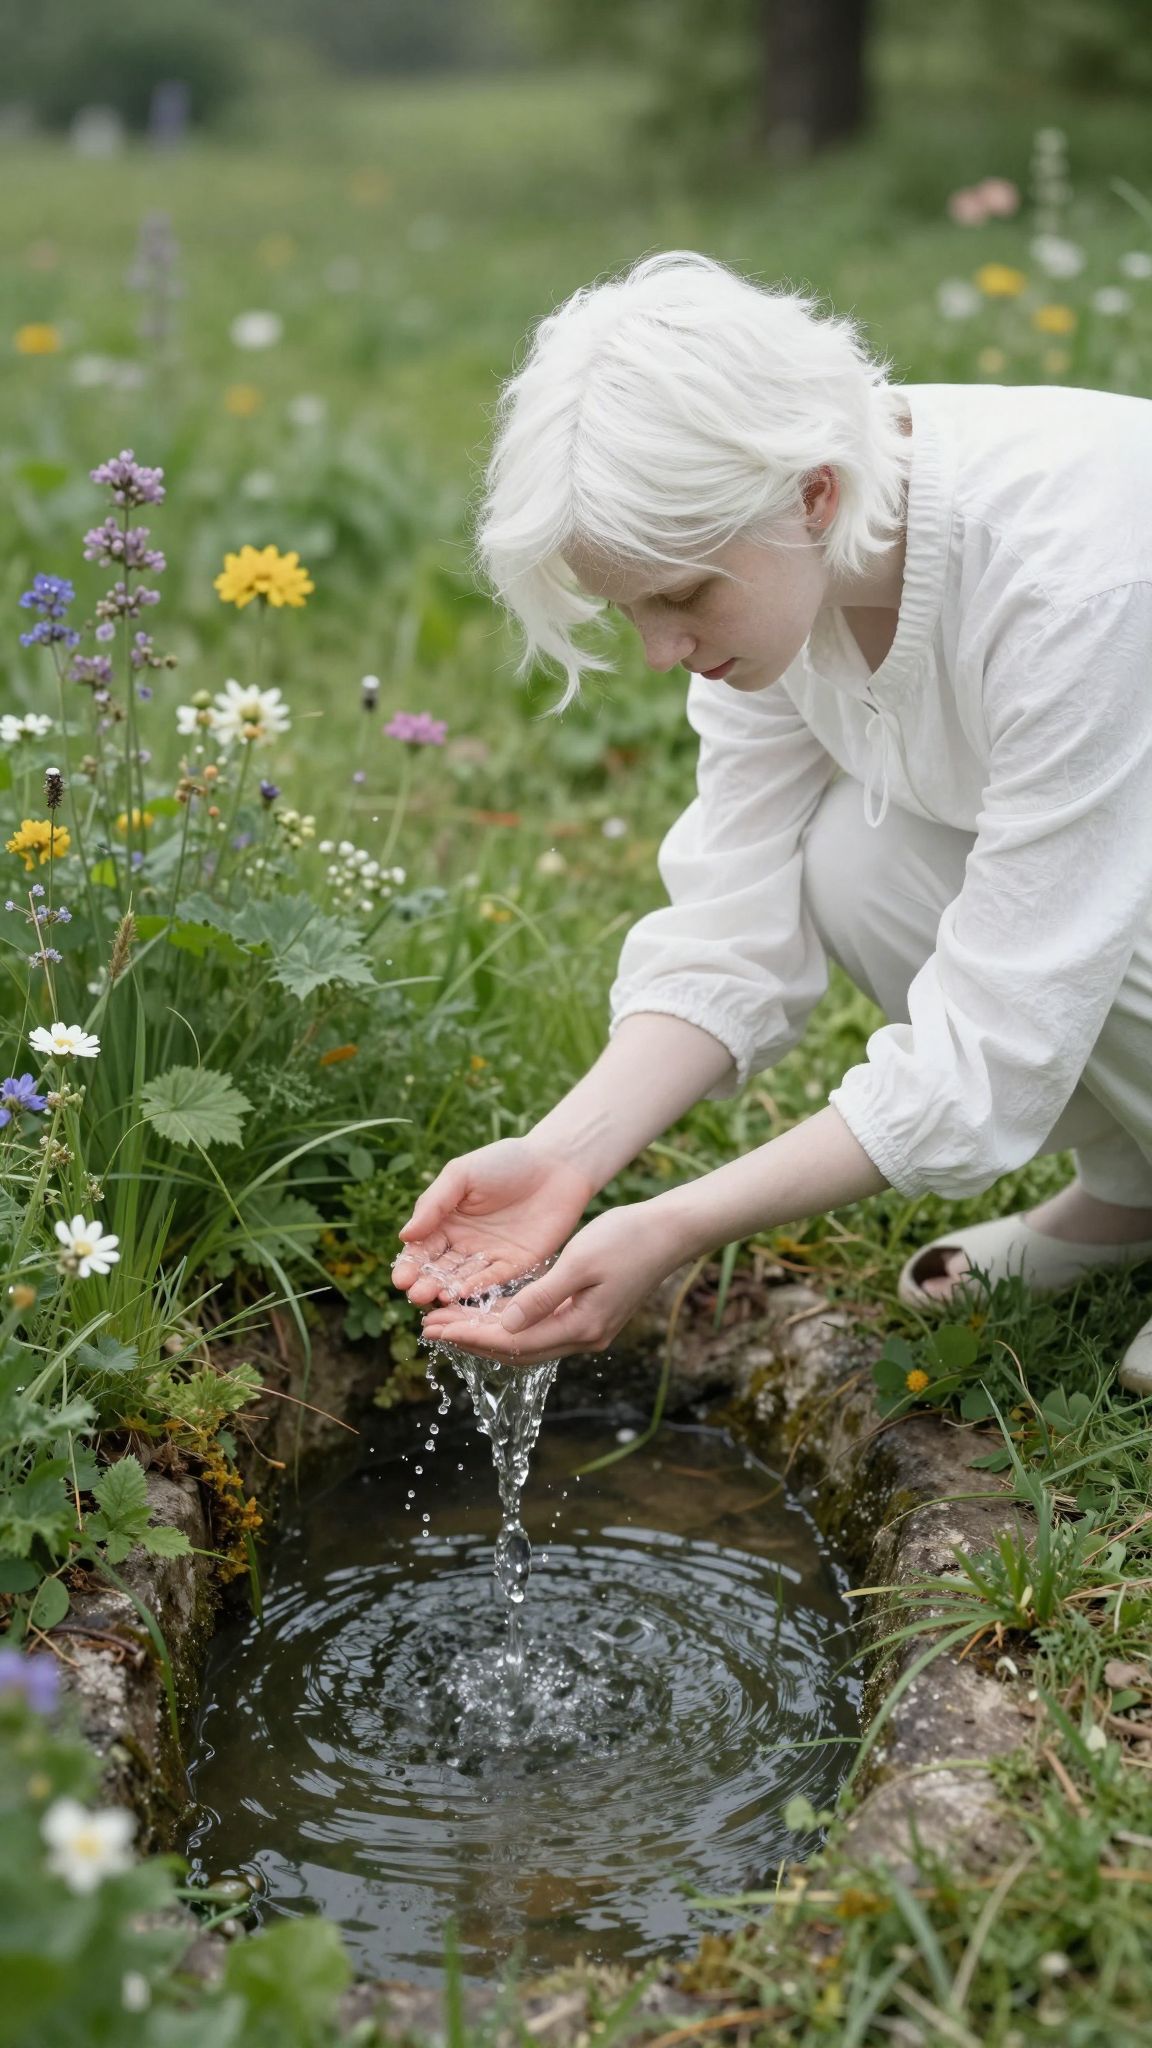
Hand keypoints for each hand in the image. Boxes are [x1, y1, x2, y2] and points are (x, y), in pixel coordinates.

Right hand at [390, 1136, 594, 1308]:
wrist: (556, 1163)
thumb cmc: (505, 1161)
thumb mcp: (462, 1175)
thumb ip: (434, 1204)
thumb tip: (405, 1235)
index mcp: (446, 1221)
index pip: (422, 1248)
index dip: (410, 1264)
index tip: (400, 1278)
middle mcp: (464, 1243)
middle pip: (439, 1269)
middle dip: (425, 1283)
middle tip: (415, 1294)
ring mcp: (490, 1256)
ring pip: (462, 1278)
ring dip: (447, 1289)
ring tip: (434, 1298)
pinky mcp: (517, 1264)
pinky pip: (494, 1280)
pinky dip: (478, 1287)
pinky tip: (463, 1293)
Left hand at [418, 1200, 692, 1367]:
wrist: (668, 1233)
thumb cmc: (626, 1239)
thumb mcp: (579, 1262)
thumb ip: (541, 1297)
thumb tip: (505, 1326)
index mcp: (580, 1326)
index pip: (513, 1342)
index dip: (470, 1337)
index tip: (435, 1329)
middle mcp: (583, 1337)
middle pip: (515, 1350)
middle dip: (470, 1341)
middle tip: (429, 1330)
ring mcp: (588, 1330)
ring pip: (526, 1343)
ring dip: (486, 1335)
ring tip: (448, 1324)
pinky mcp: (588, 1317)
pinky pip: (539, 1330)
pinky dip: (509, 1325)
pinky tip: (486, 1314)